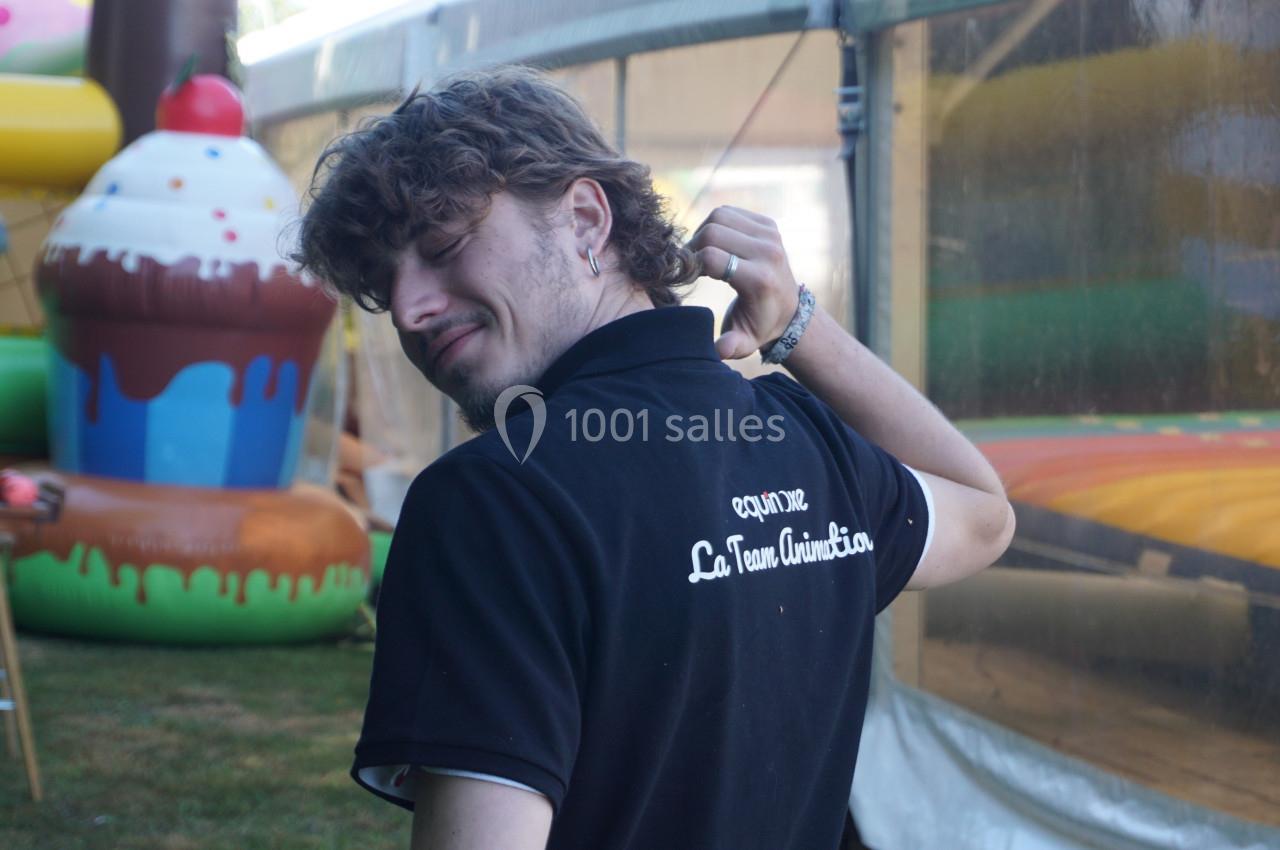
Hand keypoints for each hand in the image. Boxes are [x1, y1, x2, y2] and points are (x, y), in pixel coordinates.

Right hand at [686, 206, 800, 359]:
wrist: (790, 310)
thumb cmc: (759, 326)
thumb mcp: (745, 342)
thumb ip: (732, 346)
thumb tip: (720, 350)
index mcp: (760, 279)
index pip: (712, 257)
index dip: (692, 264)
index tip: (688, 277)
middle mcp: (767, 252)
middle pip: (713, 232)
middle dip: (693, 246)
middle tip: (690, 264)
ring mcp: (770, 234)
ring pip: (719, 216)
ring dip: (703, 232)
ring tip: (702, 253)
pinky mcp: (768, 224)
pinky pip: (730, 212)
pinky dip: (716, 224)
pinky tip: (715, 244)